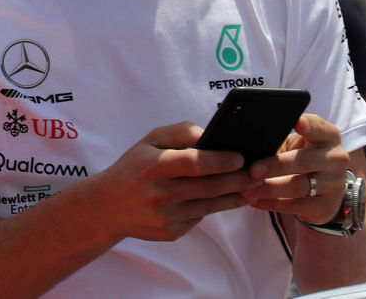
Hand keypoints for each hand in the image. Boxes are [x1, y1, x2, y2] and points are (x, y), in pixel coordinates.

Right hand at [79, 121, 260, 243]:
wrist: (107, 207)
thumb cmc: (135, 167)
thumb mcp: (150, 141)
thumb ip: (180, 132)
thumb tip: (211, 135)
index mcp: (154, 165)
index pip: (194, 162)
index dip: (220, 160)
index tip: (241, 157)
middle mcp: (160, 193)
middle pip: (208, 187)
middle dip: (238, 180)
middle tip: (258, 172)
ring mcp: (165, 216)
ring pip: (210, 206)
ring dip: (235, 197)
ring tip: (252, 187)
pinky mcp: (170, 233)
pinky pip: (199, 217)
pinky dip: (214, 207)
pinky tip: (229, 198)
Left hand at [239, 113, 350, 224]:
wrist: (326, 188)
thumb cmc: (303, 156)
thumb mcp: (298, 143)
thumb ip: (282, 138)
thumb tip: (249, 142)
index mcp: (328, 136)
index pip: (319, 128)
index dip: (309, 125)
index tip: (296, 122)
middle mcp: (335, 158)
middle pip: (304, 160)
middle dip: (276, 165)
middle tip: (253, 170)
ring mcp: (334, 184)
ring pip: (298, 186)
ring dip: (269, 188)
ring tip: (246, 189)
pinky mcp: (326, 207)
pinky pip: (295, 206)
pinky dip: (272, 203)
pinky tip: (254, 201)